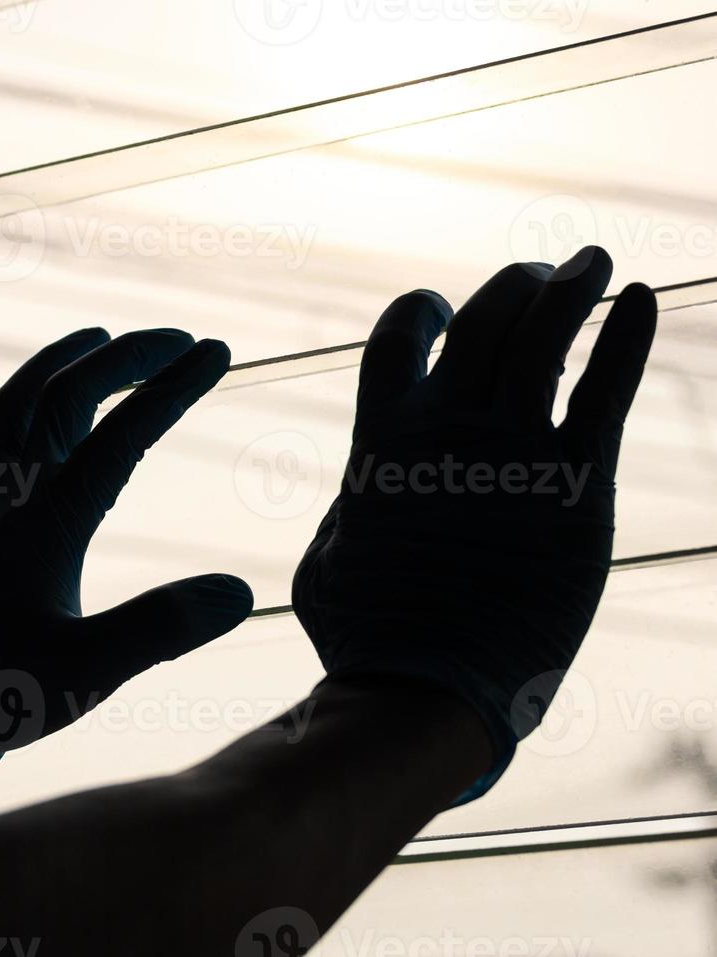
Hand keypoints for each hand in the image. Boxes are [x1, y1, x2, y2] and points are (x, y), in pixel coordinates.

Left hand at [0, 329, 252, 825]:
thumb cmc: (1, 701)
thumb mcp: (91, 671)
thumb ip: (162, 628)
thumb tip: (239, 590)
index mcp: (49, 523)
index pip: (121, 435)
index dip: (172, 390)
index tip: (218, 352)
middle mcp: (13, 502)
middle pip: (66, 399)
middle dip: (126, 360)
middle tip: (181, 341)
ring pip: (11, 410)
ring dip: (55, 364)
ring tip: (95, 337)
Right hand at [293, 247, 655, 802]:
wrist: (424, 690)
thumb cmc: (366, 637)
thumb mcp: (322, 565)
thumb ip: (342, 516)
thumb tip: (352, 505)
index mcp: (383, 440)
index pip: (399, 340)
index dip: (419, 310)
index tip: (439, 309)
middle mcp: (446, 427)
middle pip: (484, 320)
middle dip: (512, 286)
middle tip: (537, 276)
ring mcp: (511, 450)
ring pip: (544, 335)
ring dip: (570, 285)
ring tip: (592, 260)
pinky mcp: (575, 486)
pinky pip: (605, 389)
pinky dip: (625, 336)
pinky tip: (641, 297)